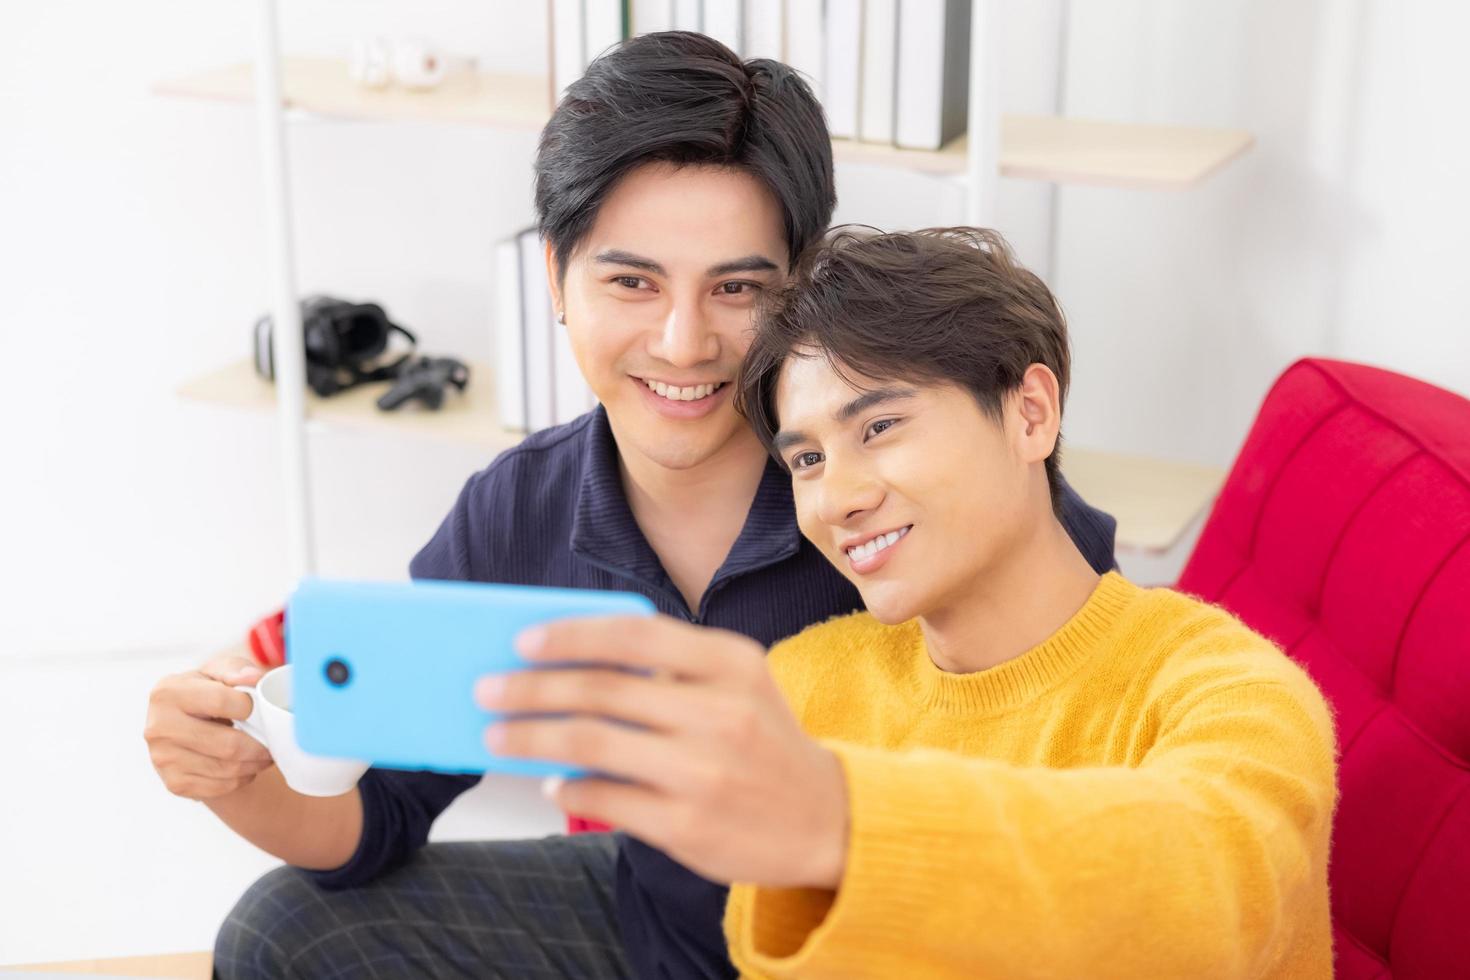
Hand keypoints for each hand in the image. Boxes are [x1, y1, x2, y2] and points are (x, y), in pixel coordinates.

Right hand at [144, 653, 275, 799]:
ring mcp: (163, 758)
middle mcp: (159, 727)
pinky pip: (220, 786)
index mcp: (167, 693)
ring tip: (263, 753)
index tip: (253, 707)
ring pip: (227, 769)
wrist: (183, 725)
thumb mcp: (217, 672)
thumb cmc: (206, 693)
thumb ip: (236, 669)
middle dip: (260, 745)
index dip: (248, 705)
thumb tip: (253, 678)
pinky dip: (241, 778)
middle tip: (272, 741)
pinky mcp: (174, 783)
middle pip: (228, 744)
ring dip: (255, 763)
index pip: (222, 701)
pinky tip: (244, 766)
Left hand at [475, 616, 848, 889]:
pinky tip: (550, 781)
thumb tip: (568, 659)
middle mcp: (721, 713)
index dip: (570, 634)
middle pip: (602, 691)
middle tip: (487, 689)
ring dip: (531, 737)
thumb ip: (672, 665)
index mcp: (732, 662)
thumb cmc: (764, 739)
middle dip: (531, 688)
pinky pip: (606, 800)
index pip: (634, 636)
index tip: (522, 640)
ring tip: (496, 736)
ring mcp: (705, 772)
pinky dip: (567, 788)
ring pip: (591, 744)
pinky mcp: (689, 825)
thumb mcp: (740, 683)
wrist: (829, 818)